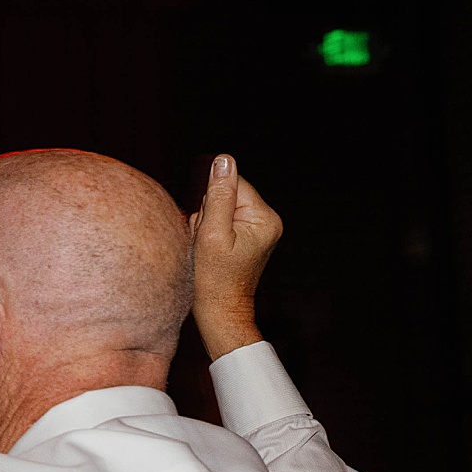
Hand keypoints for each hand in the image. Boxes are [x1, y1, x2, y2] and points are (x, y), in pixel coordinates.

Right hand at [189, 153, 283, 360]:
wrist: (220, 311)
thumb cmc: (214, 278)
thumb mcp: (212, 233)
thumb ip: (218, 195)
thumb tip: (222, 160)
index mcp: (264, 218)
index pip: (232, 184)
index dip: (209, 200)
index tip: (204, 225)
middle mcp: (267, 220)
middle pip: (227, 194)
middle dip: (207, 213)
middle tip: (205, 241)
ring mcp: (259, 230)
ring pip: (221, 208)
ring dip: (206, 223)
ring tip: (206, 248)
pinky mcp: (248, 237)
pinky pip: (223, 220)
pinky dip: (210, 232)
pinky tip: (209, 251)